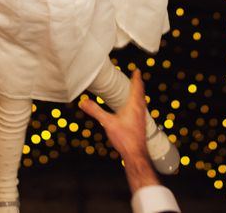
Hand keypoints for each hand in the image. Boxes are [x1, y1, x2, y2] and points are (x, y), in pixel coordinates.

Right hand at [80, 69, 160, 193]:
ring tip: (136, 91)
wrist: (135, 154)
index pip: (136, 88)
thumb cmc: (125, 138)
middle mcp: (140, 110)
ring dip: (139, 94)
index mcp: (134, 106)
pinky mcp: (141, 125)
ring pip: (142, 102)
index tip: (137, 71)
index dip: (136, 78)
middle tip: (137, 78)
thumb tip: (83, 102)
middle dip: (139, 85)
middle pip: (141, 94)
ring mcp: (142, 118)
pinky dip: (138, 104)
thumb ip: (95, 111)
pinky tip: (134, 110)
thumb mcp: (107, 123)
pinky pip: (141, 109)